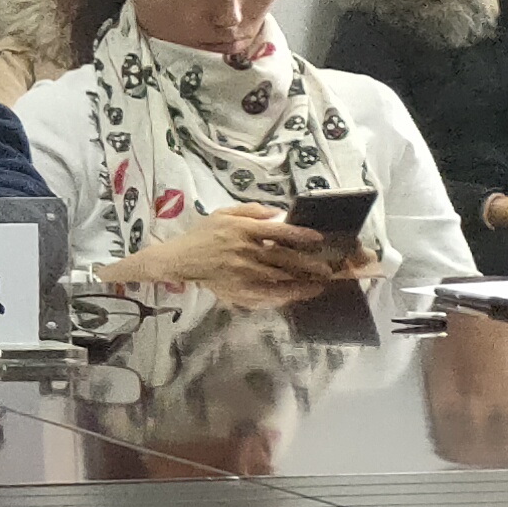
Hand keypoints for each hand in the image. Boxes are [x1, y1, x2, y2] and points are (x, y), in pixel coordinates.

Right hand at [115, 204, 332, 294]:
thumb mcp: (223, 213)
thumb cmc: (203, 234)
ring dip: (302, 283)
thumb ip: (251, 211)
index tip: (318, 239)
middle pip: (284, 258)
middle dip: (309, 264)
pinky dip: (283, 295)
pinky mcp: (237, 288)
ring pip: (279, 278)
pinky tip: (295, 295)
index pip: (278, 232)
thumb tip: (278, 212)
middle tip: (327, 269)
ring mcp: (242, 271)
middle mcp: (245, 250)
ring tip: (319, 285)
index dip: (301, 235)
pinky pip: (265, 294)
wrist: (180, 258)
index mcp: (242, 229)